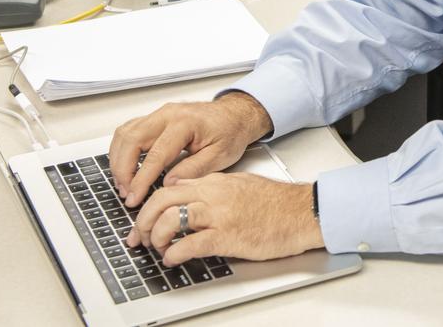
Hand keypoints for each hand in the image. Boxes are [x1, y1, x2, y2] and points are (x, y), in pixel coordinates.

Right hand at [108, 92, 271, 206]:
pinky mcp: (155, 117)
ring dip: (118, 159)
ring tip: (124, 183)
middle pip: (131, 139)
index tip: (133, 198)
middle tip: (126, 192)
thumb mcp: (219, 156)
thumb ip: (193, 170)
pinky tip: (125, 166)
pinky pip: (129, 130)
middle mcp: (168, 114)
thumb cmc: (230, 132)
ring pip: (125, 133)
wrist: (235, 115)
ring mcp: (160, 114)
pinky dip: (122, 149)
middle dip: (122, 169)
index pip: (155, 154)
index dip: (141, 179)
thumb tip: (168, 184)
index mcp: (186, 123)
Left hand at [125, 172, 323, 265]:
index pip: (171, 187)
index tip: (143, 220)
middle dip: (144, 220)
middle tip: (140, 236)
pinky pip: (189, 244)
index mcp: (215, 182)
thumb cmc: (277, 203)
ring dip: (156, 237)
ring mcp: (219, 214)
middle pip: (162, 199)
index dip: (150, 205)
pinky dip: (174, 254)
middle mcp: (213, 194)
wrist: (302, 212)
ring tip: (158, 249)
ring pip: (170, 218)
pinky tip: (173, 259)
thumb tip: (188, 196)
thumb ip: (213, 189)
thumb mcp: (241, 186)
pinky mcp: (227, 235)